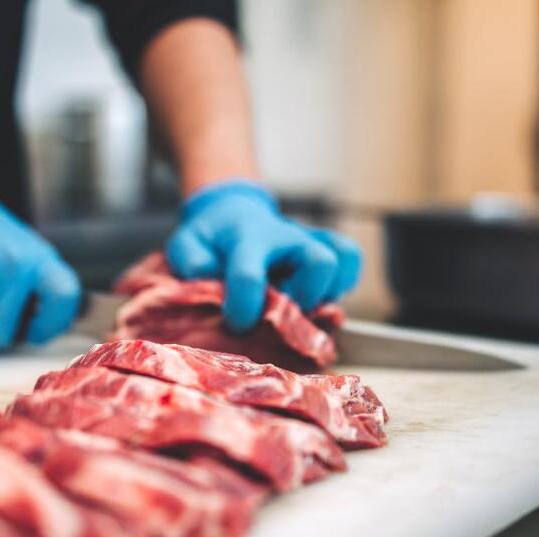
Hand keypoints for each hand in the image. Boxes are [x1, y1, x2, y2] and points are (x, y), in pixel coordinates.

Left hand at [166, 181, 361, 331]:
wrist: (231, 212)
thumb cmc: (210, 238)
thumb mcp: (187, 243)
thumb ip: (191, 262)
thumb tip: (209, 277)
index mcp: (247, 239)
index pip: (249, 274)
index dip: (244, 306)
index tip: (238, 323)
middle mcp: (286, 238)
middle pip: (320, 262)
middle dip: (304, 298)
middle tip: (282, 314)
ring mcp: (310, 242)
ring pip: (342, 261)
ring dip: (327, 293)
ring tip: (302, 306)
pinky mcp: (326, 248)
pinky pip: (351, 260)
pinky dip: (343, 283)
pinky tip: (318, 296)